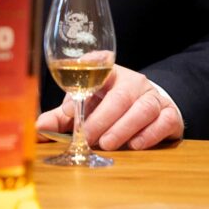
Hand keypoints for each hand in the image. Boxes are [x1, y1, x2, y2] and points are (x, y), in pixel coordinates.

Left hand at [36, 64, 182, 149]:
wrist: (152, 109)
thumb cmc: (111, 107)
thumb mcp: (87, 108)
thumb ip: (62, 118)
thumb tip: (38, 128)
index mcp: (109, 72)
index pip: (99, 62)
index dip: (87, 76)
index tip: (73, 102)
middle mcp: (132, 81)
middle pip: (119, 96)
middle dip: (102, 118)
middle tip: (88, 137)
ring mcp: (153, 97)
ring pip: (143, 109)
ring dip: (124, 128)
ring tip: (107, 144)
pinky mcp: (170, 114)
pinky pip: (163, 121)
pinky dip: (149, 135)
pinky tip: (135, 145)